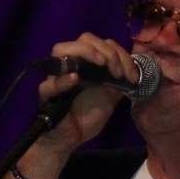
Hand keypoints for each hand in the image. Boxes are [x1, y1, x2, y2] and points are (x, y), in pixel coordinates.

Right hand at [36, 33, 138, 153]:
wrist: (70, 139)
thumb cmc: (86, 116)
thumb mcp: (110, 97)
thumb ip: (118, 82)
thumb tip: (132, 70)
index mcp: (86, 63)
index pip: (102, 44)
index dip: (120, 54)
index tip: (131, 75)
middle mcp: (70, 64)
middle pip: (84, 39)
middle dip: (107, 51)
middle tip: (118, 72)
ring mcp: (56, 76)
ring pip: (61, 49)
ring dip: (86, 52)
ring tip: (102, 64)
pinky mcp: (47, 94)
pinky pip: (49, 84)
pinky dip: (63, 80)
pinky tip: (76, 79)